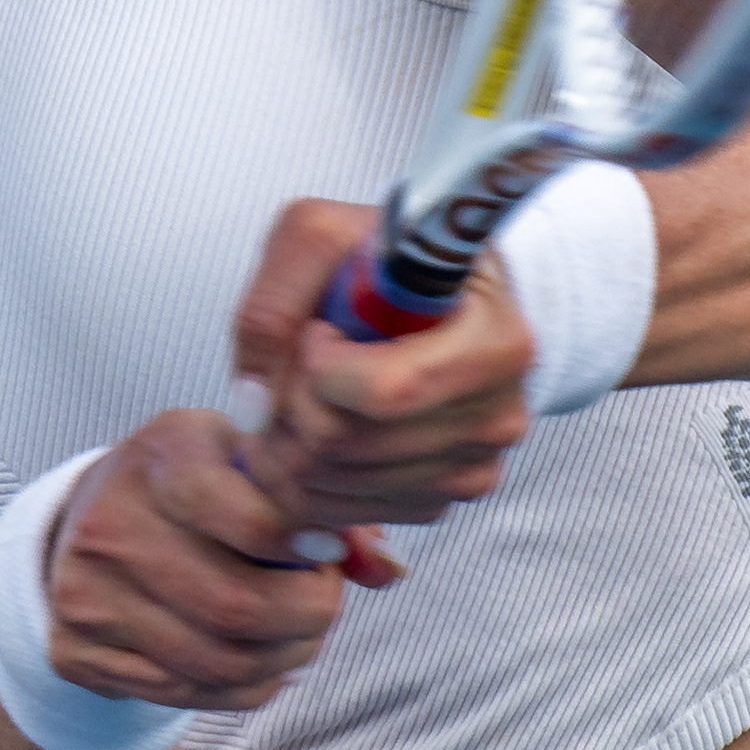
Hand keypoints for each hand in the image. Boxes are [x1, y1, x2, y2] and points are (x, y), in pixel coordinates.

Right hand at [44, 412, 371, 711]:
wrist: (81, 525)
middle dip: (309, 617)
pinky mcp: (76, 651)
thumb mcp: (247, 465)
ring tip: (300, 633)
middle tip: (326, 601)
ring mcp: (84, 593)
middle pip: (238, 608)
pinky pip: (188, 694)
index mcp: (162, 456)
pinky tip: (257, 657)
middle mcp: (109, 523)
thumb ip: (321, 506)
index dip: (308, 547)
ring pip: (219, 663)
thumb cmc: (191, 488)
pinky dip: (244, 686)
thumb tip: (386, 569)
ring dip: (285, 658)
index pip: (250, 519)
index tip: (328, 550)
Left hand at [229, 198, 535, 545]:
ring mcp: (476, 465)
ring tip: (294, 395)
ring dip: (285, 444)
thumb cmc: (387, 260)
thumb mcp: (322, 236)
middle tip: (288, 369)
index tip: (318, 331)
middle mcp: (498, 414)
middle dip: (285, 407)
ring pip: (333, 485)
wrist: (441, 295)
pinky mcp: (447, 497)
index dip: (319, 368)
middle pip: (343, 443)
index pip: (383, 391)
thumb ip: (273, 302)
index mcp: (495, 342)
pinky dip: (306, 479)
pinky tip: (312, 431)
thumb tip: (252, 401)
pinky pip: (346, 513)